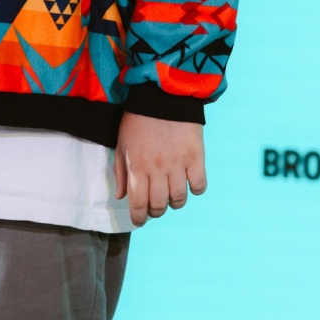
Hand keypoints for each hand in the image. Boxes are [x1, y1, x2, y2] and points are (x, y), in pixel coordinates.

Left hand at [114, 112, 207, 226]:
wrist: (163, 97)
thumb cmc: (137, 121)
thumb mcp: (121, 144)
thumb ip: (120, 172)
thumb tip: (121, 197)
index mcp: (136, 166)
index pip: (138, 203)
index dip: (138, 218)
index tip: (139, 222)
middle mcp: (157, 169)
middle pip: (159, 205)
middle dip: (155, 211)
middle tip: (154, 207)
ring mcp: (178, 164)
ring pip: (178, 199)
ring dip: (174, 203)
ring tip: (171, 197)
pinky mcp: (196, 157)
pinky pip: (199, 186)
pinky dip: (195, 190)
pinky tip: (189, 184)